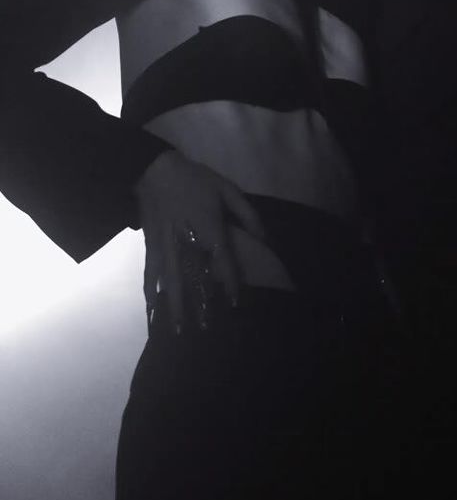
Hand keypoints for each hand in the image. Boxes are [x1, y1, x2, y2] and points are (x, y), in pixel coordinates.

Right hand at [135, 149, 266, 331]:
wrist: (153, 169)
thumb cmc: (195, 179)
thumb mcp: (227, 189)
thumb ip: (248, 214)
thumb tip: (264, 238)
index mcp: (208, 228)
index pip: (222, 260)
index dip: (229, 282)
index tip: (234, 303)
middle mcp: (185, 241)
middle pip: (190, 279)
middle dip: (196, 305)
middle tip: (203, 329)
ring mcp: (164, 246)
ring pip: (168, 282)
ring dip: (172, 306)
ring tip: (175, 330)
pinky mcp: (150, 246)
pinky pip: (149, 274)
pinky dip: (150, 293)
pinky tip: (151, 310)